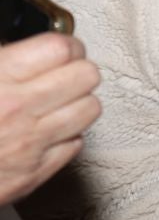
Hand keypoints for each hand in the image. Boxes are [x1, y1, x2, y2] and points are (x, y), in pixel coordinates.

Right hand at [0, 33, 102, 204]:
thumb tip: (14, 45)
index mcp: (0, 79)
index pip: (63, 48)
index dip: (64, 45)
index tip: (59, 48)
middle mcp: (20, 111)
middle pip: (87, 76)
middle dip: (76, 70)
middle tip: (63, 72)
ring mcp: (30, 144)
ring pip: (90, 109)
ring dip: (77, 101)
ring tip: (58, 100)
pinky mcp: (33, 175)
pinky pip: (74, 145)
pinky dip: (65, 136)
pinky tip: (44, 131)